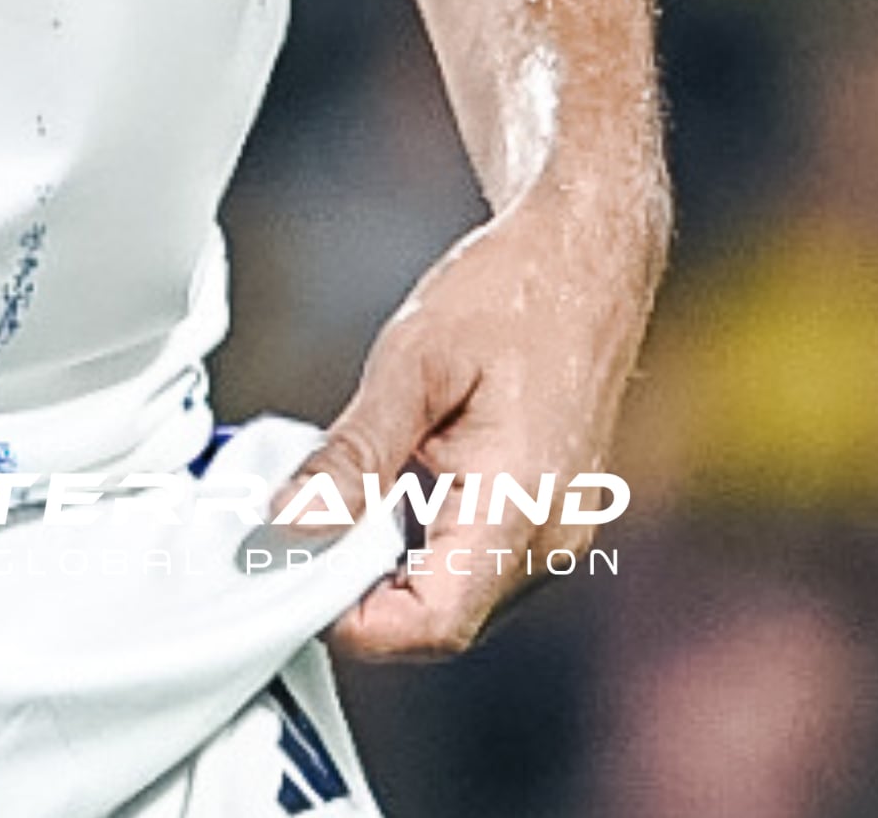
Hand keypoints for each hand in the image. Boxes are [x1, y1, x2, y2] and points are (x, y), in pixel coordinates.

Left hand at [281, 186, 660, 658]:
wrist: (587, 253)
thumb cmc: (512, 290)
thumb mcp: (411, 363)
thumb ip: (353, 456)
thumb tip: (291, 524)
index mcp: (523, 506)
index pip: (432, 624)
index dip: (353, 619)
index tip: (293, 572)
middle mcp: (553, 538)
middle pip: (440, 622)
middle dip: (363, 591)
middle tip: (304, 526)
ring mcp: (559, 533)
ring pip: (456, 598)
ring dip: (392, 569)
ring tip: (351, 495)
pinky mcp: (552, 519)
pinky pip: (477, 566)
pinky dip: (423, 546)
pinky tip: (395, 490)